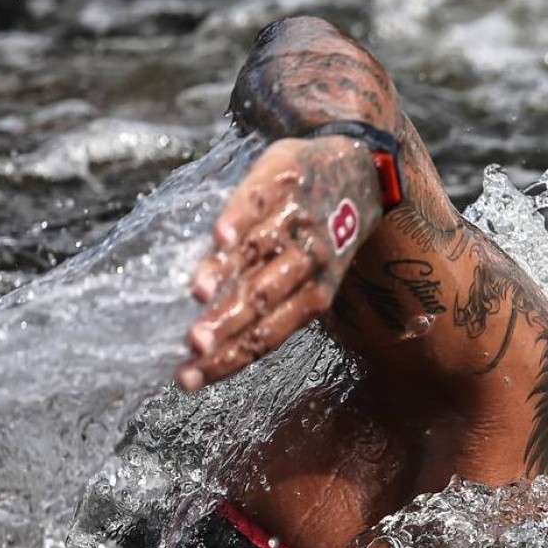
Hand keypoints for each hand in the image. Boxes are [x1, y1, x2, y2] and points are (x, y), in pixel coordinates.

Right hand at [176, 135, 382, 390]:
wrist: (359, 168)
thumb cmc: (322, 234)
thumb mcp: (311, 275)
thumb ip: (268, 302)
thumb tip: (211, 343)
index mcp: (316, 292)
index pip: (268, 334)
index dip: (229, 358)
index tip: (187, 379)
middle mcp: (309, 259)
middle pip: (264, 297)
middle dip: (228, 322)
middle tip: (194, 343)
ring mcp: (297, 218)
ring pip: (261, 251)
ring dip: (229, 272)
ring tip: (198, 293)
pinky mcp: (284, 179)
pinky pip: (260, 202)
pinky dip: (242, 218)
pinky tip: (221, 236)